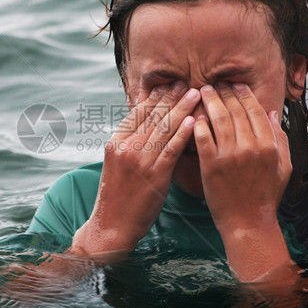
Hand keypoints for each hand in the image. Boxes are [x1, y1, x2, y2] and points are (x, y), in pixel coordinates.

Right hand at [70, 81, 199, 260]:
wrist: (112, 225)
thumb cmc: (118, 197)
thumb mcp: (117, 165)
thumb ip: (131, 145)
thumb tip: (149, 126)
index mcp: (116, 142)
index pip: (137, 113)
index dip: (154, 97)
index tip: (168, 85)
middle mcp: (126, 147)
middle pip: (152, 116)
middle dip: (171, 97)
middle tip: (185, 82)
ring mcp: (139, 161)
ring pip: (164, 128)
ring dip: (182, 109)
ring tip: (195, 94)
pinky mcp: (154, 175)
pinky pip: (171, 149)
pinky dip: (183, 134)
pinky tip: (194, 121)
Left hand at [194, 82, 298, 282]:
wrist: (248, 223)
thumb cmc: (266, 196)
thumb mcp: (283, 167)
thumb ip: (280, 138)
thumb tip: (272, 113)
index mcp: (269, 145)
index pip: (255, 110)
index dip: (244, 94)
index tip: (236, 84)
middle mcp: (251, 147)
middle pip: (236, 110)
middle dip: (224, 92)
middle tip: (214, 83)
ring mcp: (230, 156)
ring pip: (219, 119)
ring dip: (209, 102)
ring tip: (201, 91)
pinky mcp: (211, 166)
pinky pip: (202, 137)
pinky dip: (197, 124)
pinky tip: (192, 115)